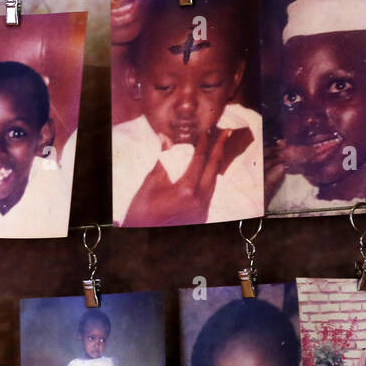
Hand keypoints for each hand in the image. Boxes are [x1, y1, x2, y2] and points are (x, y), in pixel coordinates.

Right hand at [122, 127, 246, 226]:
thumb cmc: (141, 211)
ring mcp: (201, 211)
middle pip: (213, 169)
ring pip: (213, 182)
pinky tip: (207, 170)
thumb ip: (164, 160)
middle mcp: (199, 201)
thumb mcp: (150, 183)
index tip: (205, 131)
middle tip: (225, 133)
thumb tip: (167, 139)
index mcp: (186, 191)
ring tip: (217, 148)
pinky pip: (209, 193)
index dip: (203, 143)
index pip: (199, 160)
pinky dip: (209, 179)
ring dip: (215, 164)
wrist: (141, 235)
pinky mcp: (200, 217)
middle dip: (219, 149)